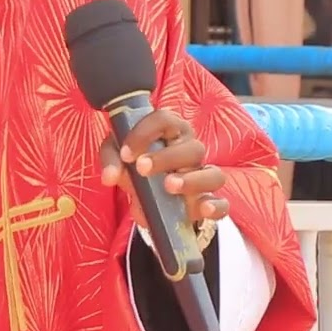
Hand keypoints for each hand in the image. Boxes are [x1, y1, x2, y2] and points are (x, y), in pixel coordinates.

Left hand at [99, 108, 228, 227]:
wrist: (148, 197)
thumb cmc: (136, 166)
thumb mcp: (119, 158)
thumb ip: (112, 161)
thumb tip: (109, 177)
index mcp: (171, 131)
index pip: (164, 120)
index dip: (144, 133)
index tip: (126, 154)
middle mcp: (190, 150)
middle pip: (191, 147)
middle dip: (166, 158)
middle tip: (142, 169)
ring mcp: (203, 176)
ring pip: (213, 174)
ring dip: (192, 180)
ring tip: (169, 187)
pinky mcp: (208, 201)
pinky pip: (222, 203)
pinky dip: (215, 206)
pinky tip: (202, 209)